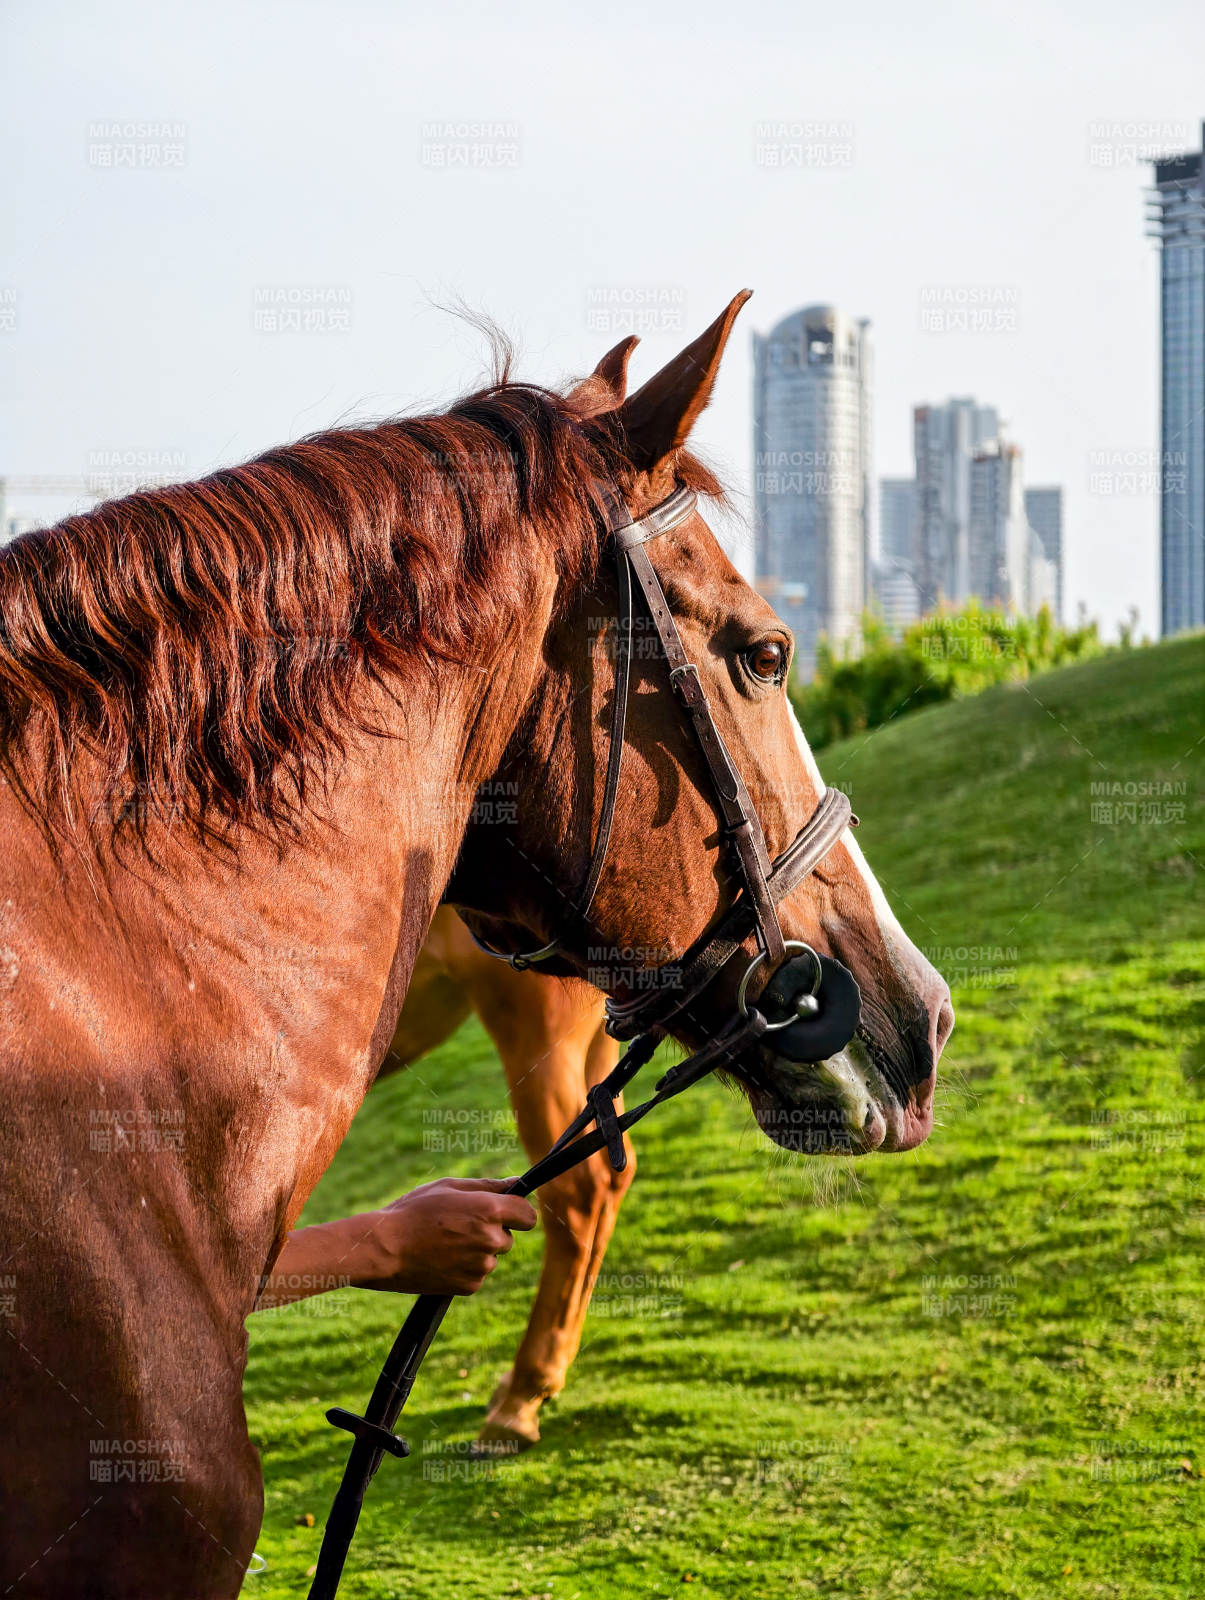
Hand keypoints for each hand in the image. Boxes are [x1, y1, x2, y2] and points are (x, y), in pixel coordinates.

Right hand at [354, 1178, 537, 1296]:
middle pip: (508, 1237)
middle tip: (459, 1225)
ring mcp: (481, 1266)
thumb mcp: (450, 1187)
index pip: (528, 1216)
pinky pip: (477, 1274)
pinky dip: (465, 1268)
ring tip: (444, 1242)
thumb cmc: (414, 1211)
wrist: (385, 1249)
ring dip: (477, 1250)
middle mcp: (490, 1239)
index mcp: (489, 1210)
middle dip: (492, 1231)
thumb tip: (516, 1183)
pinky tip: (441, 1258)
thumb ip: (488, 1186)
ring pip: (492, 1256)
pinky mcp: (470, 1286)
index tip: (506, 1213)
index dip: (518, 1213)